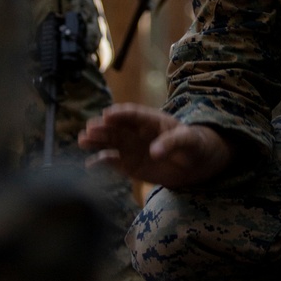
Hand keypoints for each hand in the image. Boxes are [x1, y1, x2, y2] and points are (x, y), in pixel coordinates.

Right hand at [79, 103, 234, 188]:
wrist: (198, 164)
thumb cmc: (195, 145)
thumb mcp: (189, 141)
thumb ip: (173, 143)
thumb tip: (154, 152)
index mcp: (152, 120)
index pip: (134, 114)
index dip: (121, 114)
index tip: (108, 115)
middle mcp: (138, 133)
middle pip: (117, 128)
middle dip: (103, 128)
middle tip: (89, 129)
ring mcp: (133, 148)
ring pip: (111, 143)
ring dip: (97, 141)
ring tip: (82, 141)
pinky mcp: (131, 166)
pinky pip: (114, 163)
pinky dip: (101, 163)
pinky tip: (89, 164)